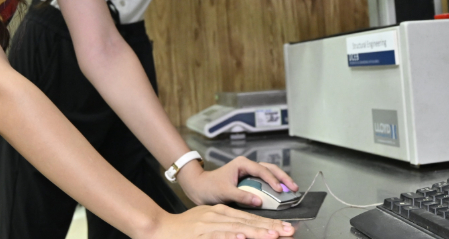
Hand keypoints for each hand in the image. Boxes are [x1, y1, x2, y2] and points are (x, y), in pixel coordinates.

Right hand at [148, 204, 294, 238]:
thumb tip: (247, 233)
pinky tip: (242, 237)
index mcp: (222, 212)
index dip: (269, 223)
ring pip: (237, 228)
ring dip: (256, 232)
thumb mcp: (209, 223)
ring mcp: (208, 224)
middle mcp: (217, 216)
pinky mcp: (199, 234)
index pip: (250, 218)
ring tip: (272, 235)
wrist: (159, 227)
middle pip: (248, 222)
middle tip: (288, 231)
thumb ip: (229, 227)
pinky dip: (230, 236)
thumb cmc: (185, 229)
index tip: (286, 228)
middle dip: (270, 227)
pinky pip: (217, 235)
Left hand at [175, 157, 299, 206]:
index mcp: (242, 164)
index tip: (280, 190)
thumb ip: (242, 196)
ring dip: (281, 180)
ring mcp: (249, 172)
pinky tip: (281, 192)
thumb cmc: (210, 187)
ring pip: (270, 173)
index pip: (262, 171)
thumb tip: (258, 201)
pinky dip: (274, 185)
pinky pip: (265, 180)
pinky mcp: (249, 179)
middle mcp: (247, 165)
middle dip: (283, 177)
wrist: (200, 187)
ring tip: (291, 188)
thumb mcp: (225, 192)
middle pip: (270, 169)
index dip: (272, 180)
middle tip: (294, 187)